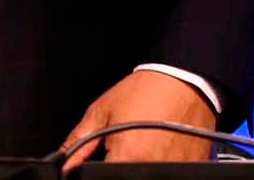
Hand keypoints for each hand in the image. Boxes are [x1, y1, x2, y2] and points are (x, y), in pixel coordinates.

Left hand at [60, 70, 214, 169]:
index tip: (100, 159)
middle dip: (118, 164)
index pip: (104, 176)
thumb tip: (62, 162)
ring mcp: (175, 169)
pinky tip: (158, 145)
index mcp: (127, 158)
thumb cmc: (142, 93)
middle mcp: (153, 168)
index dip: (97, 169)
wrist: (181, 81)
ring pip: (146, 174)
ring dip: (140, 164)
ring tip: (142, 142)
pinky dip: (160, 162)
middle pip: (125, 175)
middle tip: (122, 145)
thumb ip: (78, 142)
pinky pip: (168, 172)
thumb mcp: (100, 113)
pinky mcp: (191, 167)